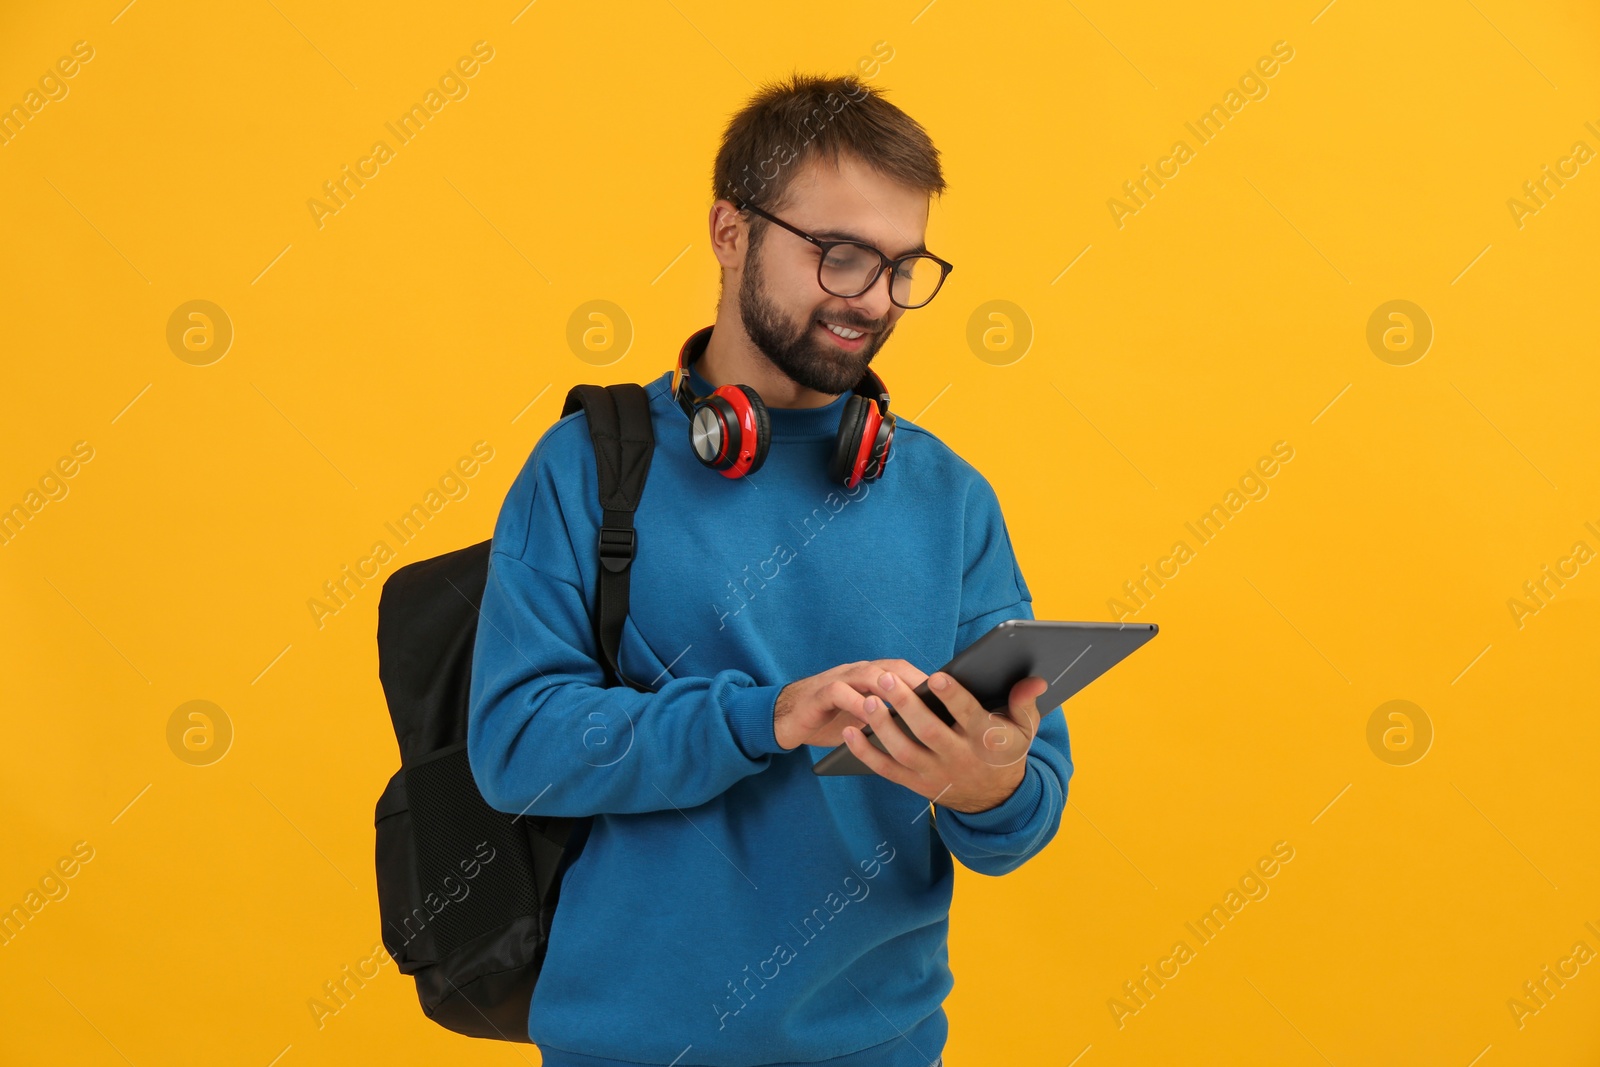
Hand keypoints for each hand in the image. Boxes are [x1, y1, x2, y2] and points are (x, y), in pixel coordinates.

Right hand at [773, 659, 929, 750]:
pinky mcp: (819, 694)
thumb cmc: (832, 720)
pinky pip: (840, 692)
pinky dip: (856, 703)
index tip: (948, 696)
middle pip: (890, 669)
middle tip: (934, 699)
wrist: (787, 719)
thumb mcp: (864, 719)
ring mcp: (838, 680)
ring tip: (907, 703)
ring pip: (867, 675)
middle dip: (913, 682)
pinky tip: (870, 716)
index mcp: (870, 677)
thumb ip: (888, 718)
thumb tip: (925, 730)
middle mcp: (857, 673)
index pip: (903, 671)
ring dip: (888, 687)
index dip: (925, 680)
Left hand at [841, 667, 1046, 813]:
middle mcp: (958, 758)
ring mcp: (934, 774)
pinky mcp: (916, 784)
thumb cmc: (1005, 753)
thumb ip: (1025, 703)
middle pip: (928, 732)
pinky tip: (848, 732)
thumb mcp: (1024, 730)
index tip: (937, 676)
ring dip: (882, 727)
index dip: (953, 697)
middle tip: (886, 679)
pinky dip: (865, 753)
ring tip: (868, 701)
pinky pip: (886, 770)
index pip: (969, 716)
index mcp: (985, 740)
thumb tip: (1034, 679)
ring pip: (904, 751)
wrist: (995, 801)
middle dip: (906, 705)